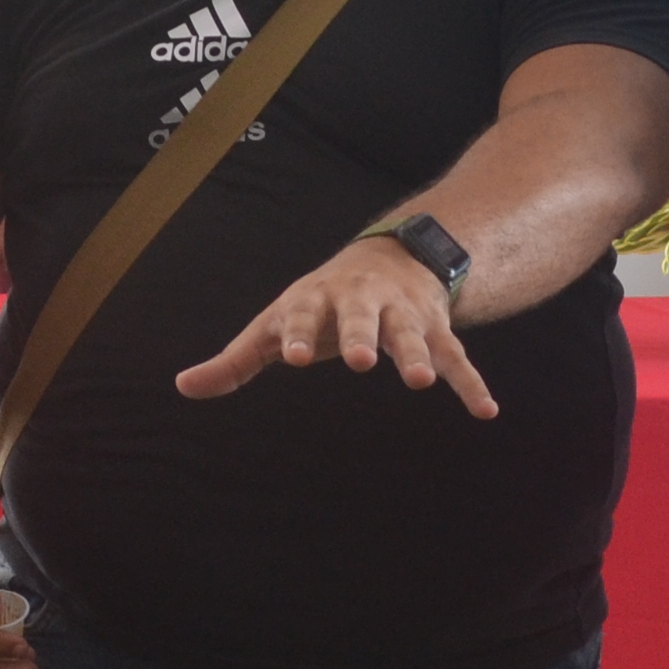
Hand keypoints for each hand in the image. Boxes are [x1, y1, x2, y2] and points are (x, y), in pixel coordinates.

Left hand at [175, 237, 494, 417]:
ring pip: (411, 334)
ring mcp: (402, 314)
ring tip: (423, 382)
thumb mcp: (275, 324)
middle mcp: (361, 303)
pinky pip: (457, 357)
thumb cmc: (319, 303)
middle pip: (361, 318)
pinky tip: (486, 411)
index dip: (298, 335)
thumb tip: (182, 387)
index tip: (293, 357)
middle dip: (363, 336)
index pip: (302, 318)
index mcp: (316, 301)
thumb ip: (235, 362)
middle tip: (361, 360)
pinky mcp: (436, 329)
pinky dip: (471, 383)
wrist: (392, 256)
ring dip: (418, 355)